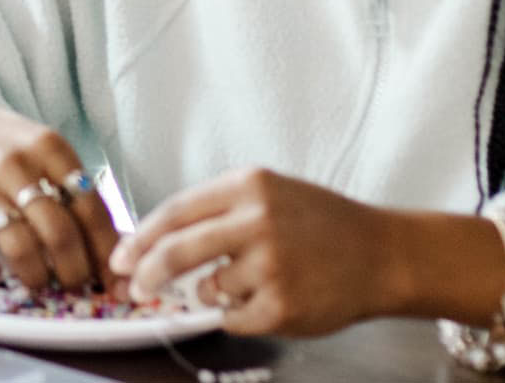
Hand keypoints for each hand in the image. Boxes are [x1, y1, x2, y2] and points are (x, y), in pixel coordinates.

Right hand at [0, 88, 118, 292]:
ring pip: (21, 247)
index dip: (105, 249)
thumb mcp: (43, 149)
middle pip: (60, 232)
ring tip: (40, 281)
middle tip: (77, 284)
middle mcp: (14, 164)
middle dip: (76, 271)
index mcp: (48, 146)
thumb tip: (115, 246)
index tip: (112, 275)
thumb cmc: (2, 145)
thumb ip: (73, 187)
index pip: (90, 206)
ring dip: (38, 276)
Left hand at [108, 167, 405, 335]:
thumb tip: (154, 242)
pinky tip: (273, 297)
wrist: (383, 254)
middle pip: (177, 251)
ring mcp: (271, 265)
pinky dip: (242, 313)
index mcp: (248, 186)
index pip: (175, 211)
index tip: (121, 256)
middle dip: (148, 273)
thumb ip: (217, 213)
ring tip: (257, 279)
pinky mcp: (282, 305)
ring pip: (210, 288)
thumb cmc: (320, 224)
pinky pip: (235, 318)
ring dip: (217, 292)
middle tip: (136, 287)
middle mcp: (258, 221)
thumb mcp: (268, 194)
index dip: (140, 237)